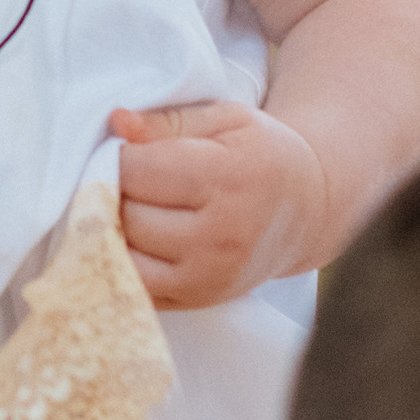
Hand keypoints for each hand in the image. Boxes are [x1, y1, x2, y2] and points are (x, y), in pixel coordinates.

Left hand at [108, 97, 328, 303]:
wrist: (306, 212)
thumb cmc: (261, 156)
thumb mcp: (227, 119)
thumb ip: (168, 120)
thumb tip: (117, 121)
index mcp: (229, 179)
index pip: (137, 170)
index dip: (117, 155)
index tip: (127, 149)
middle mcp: (221, 235)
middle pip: (127, 214)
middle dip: (113, 193)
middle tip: (130, 179)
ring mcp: (210, 275)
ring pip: (124, 253)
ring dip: (113, 229)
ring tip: (133, 206)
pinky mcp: (199, 300)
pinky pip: (134, 284)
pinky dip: (123, 259)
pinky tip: (138, 237)